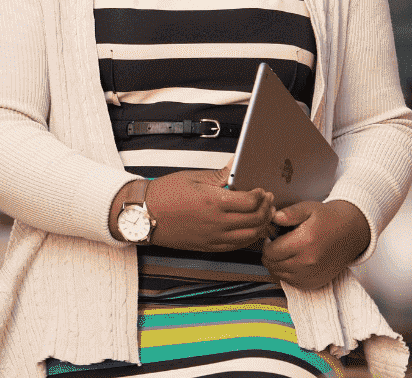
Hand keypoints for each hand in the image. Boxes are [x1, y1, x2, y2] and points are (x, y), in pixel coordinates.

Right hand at [140, 165, 274, 251]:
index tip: (262, 189)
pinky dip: (249, 237)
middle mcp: (217, 223)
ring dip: (261, 225)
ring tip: (262, 214)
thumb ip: (220, 174)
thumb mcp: (193, 177)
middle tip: (267, 200)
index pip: (251, 201)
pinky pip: (238, 246)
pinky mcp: (210, 247)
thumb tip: (237, 164)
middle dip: (266, 209)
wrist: (144, 215)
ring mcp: (214, 238)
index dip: (262, 195)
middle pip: (256, 220)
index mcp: (214, 202)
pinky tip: (249, 228)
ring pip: (251, 236)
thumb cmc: (165, 194)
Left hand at [261, 199, 370, 289]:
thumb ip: (289, 213)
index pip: (271, 251)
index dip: (266, 244)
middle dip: (269, 254)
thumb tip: (273, 218)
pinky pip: (290, 282)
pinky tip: (292, 261)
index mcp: (305, 241)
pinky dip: (286, 273)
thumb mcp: (308, 208)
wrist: (350, 233)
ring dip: (277, 264)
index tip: (270, 238)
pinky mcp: (316, 283)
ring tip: (285, 252)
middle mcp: (309, 261)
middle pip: (273, 265)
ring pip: (279, 274)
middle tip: (276, 244)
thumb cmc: (327, 219)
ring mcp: (312, 274)